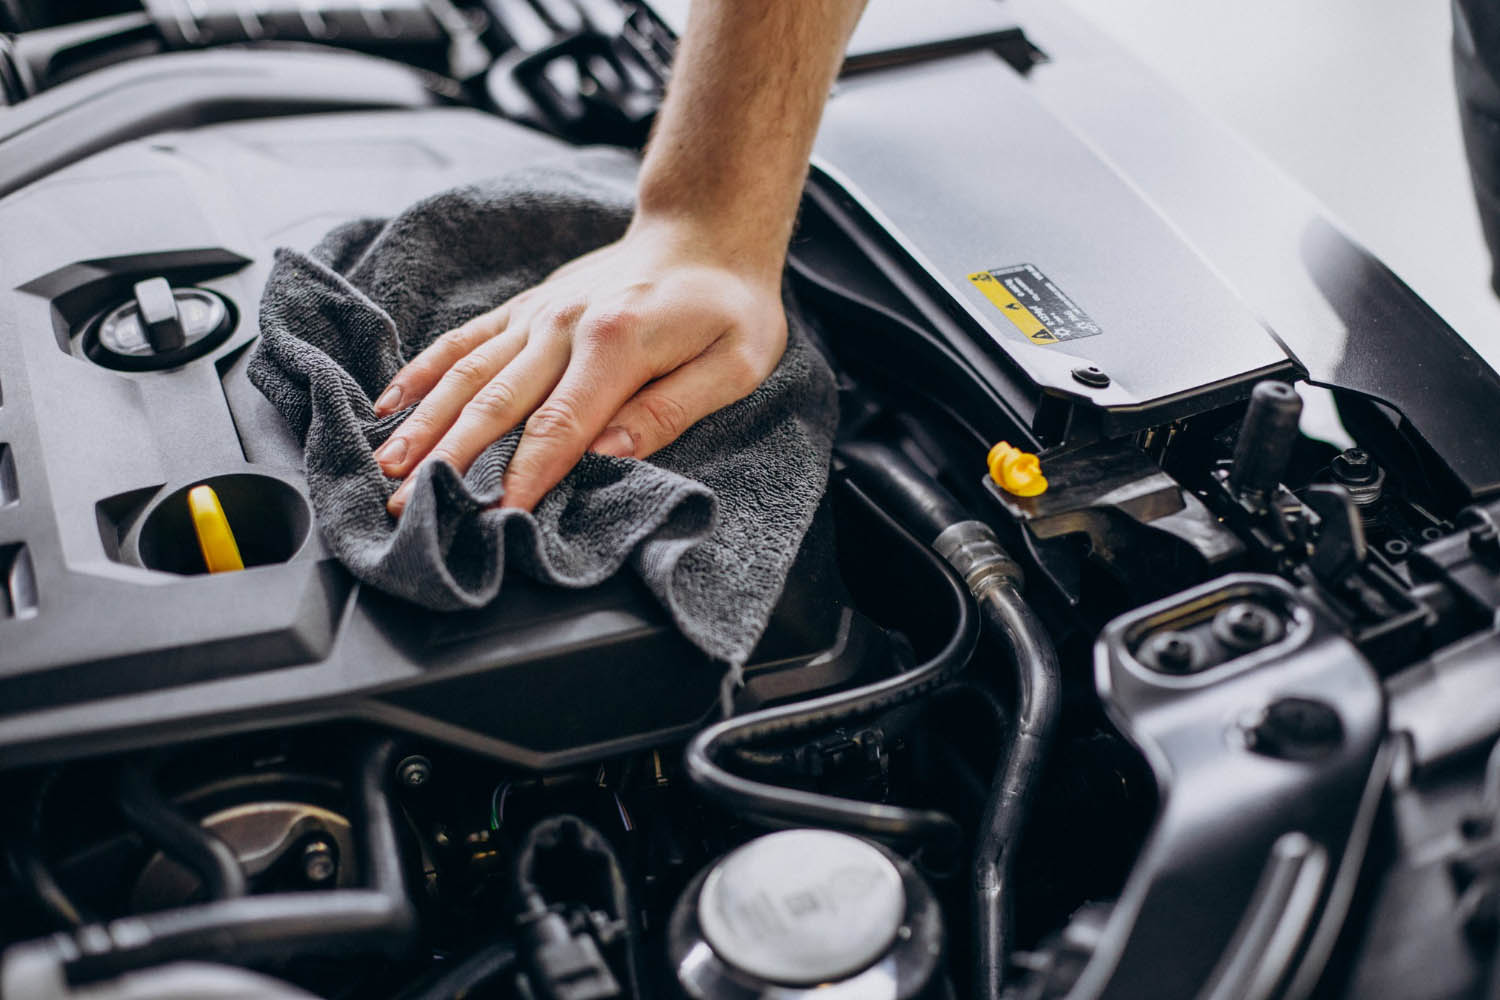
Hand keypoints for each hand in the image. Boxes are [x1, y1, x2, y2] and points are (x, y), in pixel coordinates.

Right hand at [372, 216, 788, 514]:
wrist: (706, 231)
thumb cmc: (728, 306)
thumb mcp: (733, 363)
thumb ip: (670, 409)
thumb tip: (609, 452)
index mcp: (616, 341)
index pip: (560, 424)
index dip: (526, 475)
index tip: (494, 517)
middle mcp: (563, 324)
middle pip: (497, 403)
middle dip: (451, 459)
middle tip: (408, 505)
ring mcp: (537, 313)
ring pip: (468, 373)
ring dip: (424, 422)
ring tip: (386, 466)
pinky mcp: (525, 308)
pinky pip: (465, 340)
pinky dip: (423, 371)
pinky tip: (388, 404)